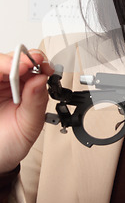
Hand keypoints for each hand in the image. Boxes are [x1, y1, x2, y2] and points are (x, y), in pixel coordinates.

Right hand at [0, 50, 53, 172]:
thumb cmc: (11, 143)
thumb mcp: (29, 125)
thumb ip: (36, 102)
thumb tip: (42, 80)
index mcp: (24, 89)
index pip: (31, 67)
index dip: (37, 61)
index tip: (41, 64)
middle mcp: (7, 85)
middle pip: (11, 60)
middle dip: (20, 58)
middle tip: (25, 65)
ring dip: (4, 63)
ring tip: (10, 68)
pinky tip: (0, 74)